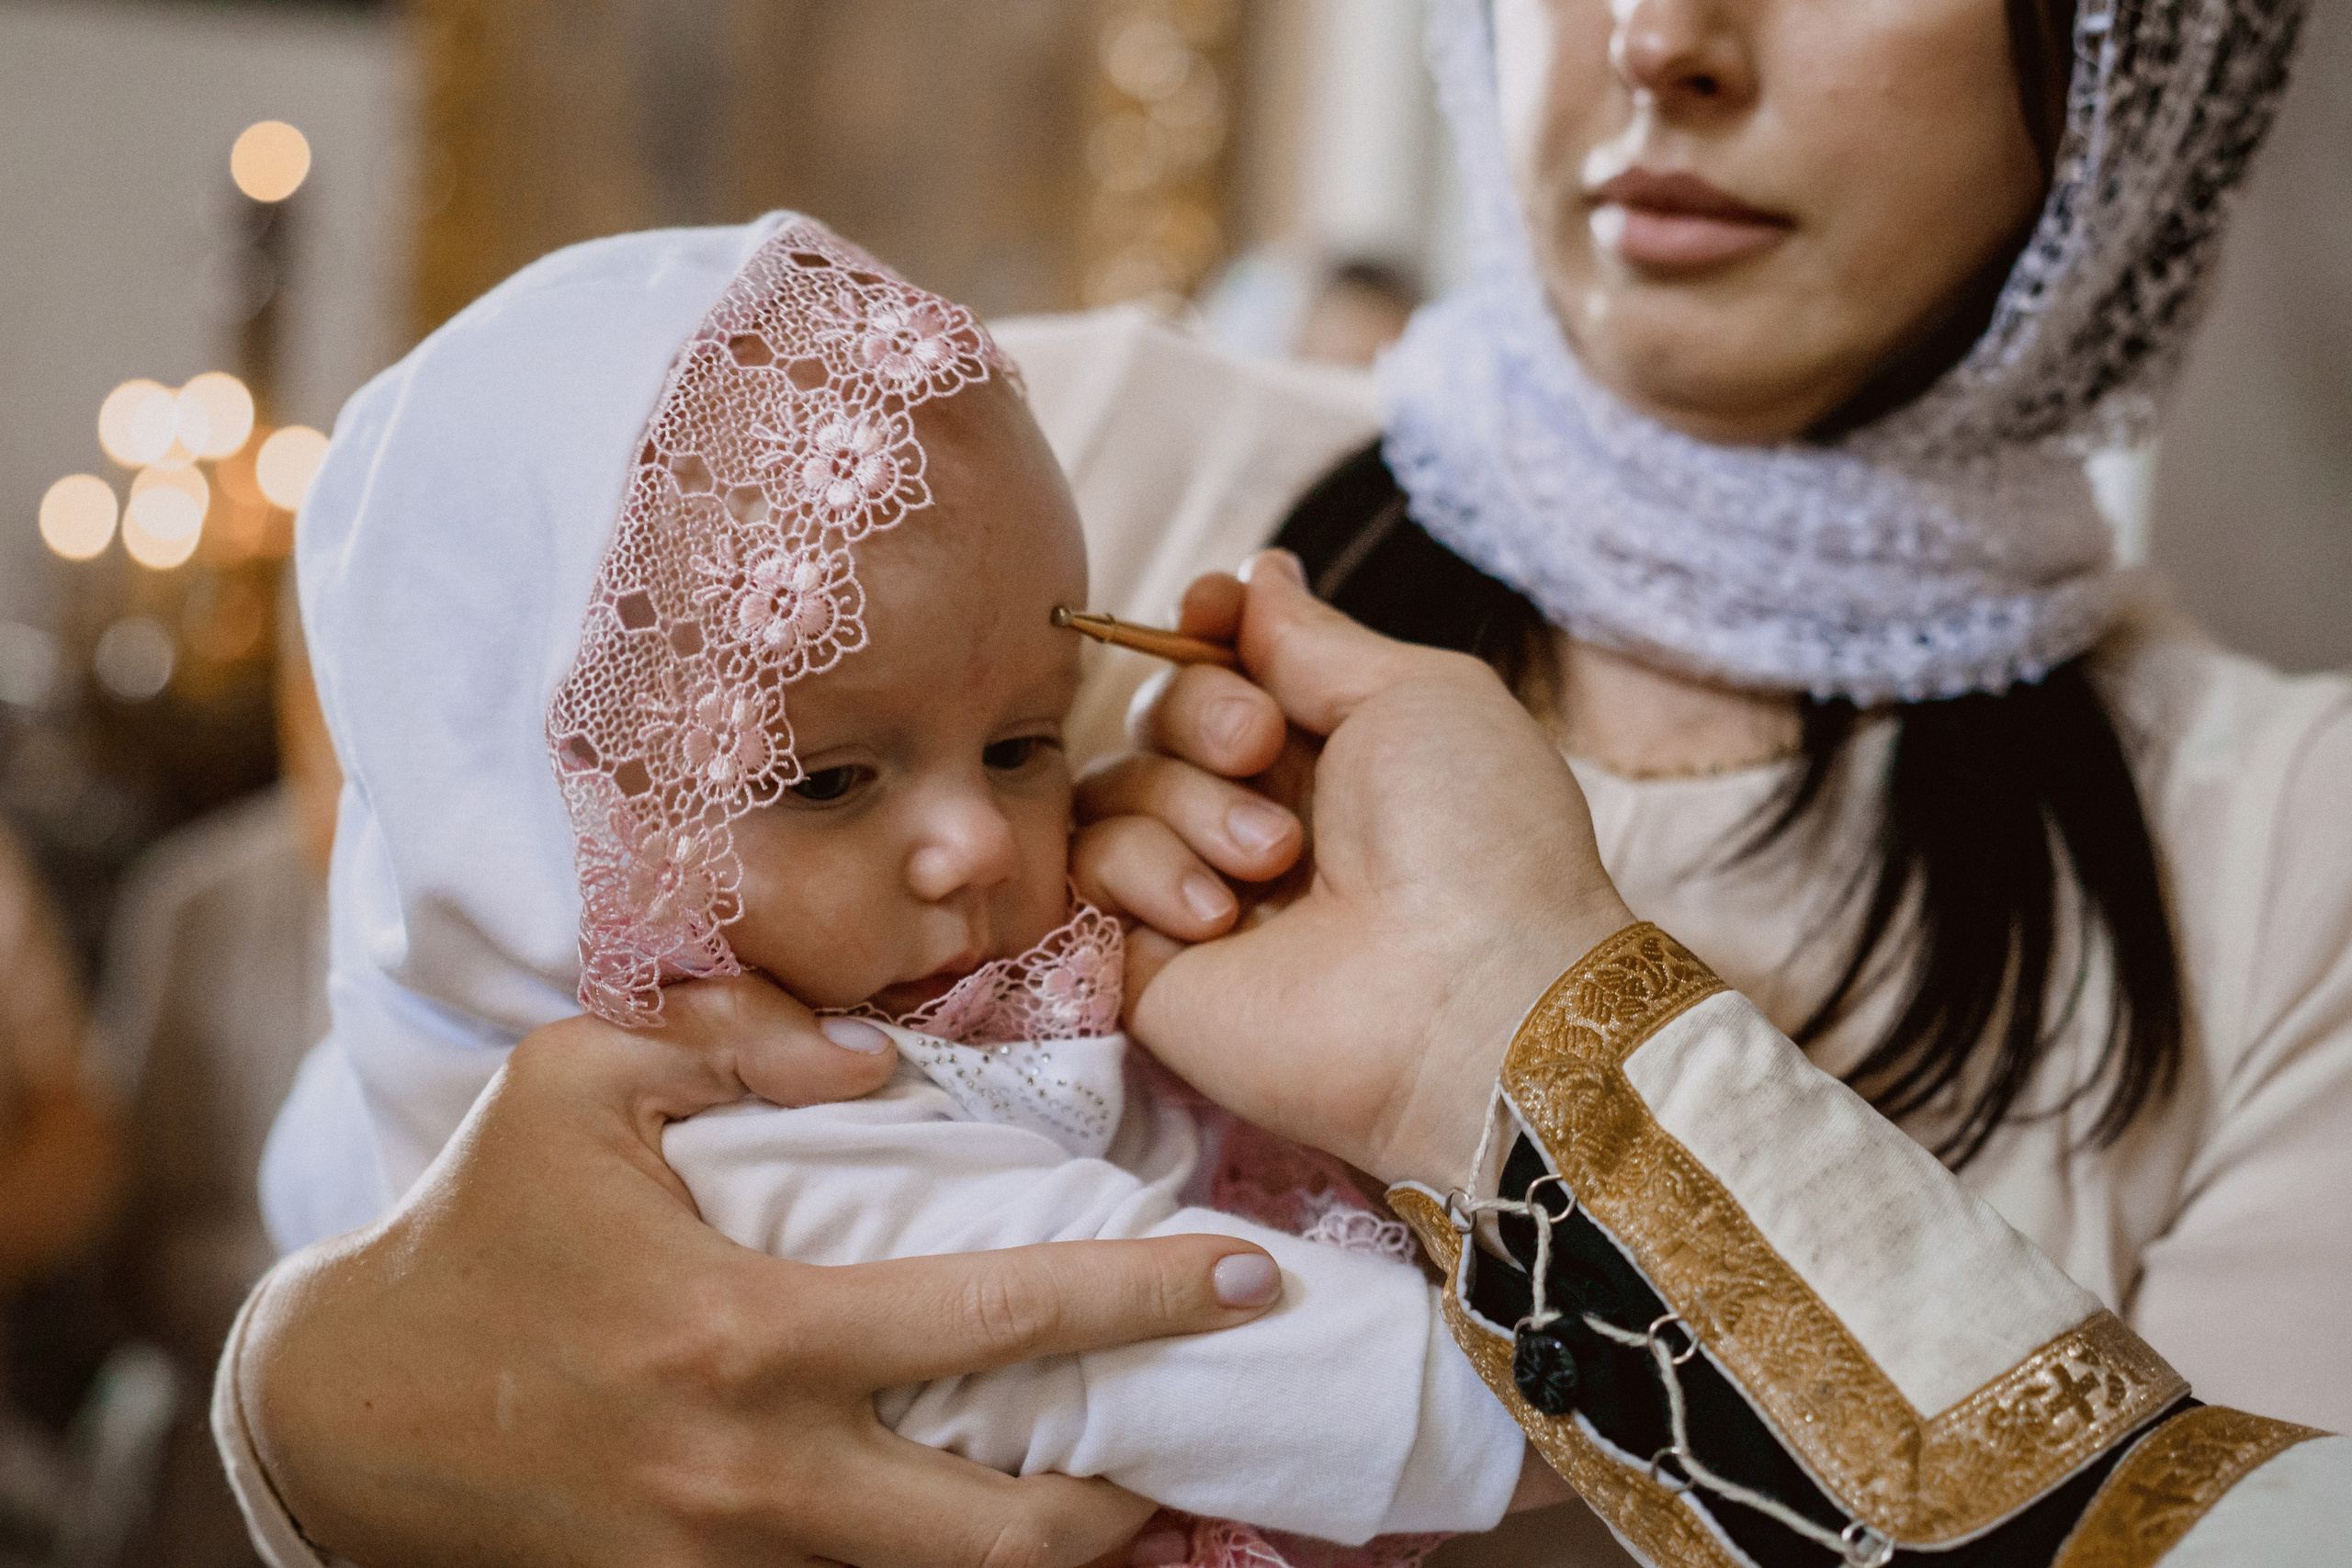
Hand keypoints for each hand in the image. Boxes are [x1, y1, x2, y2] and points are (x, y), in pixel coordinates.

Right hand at [238, 974, 1282, 1567]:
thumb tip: (891, 1060)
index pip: (997, 1317)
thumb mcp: (576, 1085)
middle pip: (1012, 1533)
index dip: (1143, 1298)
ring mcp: (731, 1567)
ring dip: (1060, 1557)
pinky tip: (995, 1523)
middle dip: (1141, 1502)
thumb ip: (744, 1046)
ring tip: (1144, 1504)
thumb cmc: (475, 1231)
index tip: (1249, 1273)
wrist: (338, 1413)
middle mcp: (761, 1477)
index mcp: (752, 1333)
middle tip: (1214, 1440)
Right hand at [1075, 554, 1631, 1186]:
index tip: (1212, 609)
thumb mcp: (1416, 694)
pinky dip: (1148, 872)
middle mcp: (1258, 817)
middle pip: (1161, 713)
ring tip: (1272, 860)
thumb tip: (1259, 572)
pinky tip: (1220, 919)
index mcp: (1332, 752)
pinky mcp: (1144, 966)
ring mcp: (1197, 893)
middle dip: (1203, 711)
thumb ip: (1313, 639)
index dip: (1206, 630)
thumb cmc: (1474, 839)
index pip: (1224, 664)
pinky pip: (1088, 870)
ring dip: (1188, 802)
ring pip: (1115, 786)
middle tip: (1261, 747)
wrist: (1466, 1000)